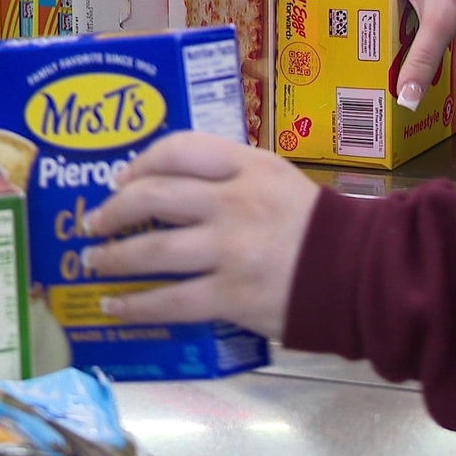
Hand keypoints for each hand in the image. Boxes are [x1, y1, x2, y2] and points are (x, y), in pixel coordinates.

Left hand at [82, 132, 320, 338]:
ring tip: (94, 262)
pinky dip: (136, 305)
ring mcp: (231, 249)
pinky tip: (116, 306)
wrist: (360, 272)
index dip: (142, 162)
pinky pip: (170, 300)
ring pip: (154, 250)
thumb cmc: (317, 226)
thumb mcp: (278, 179)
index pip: (180, 149)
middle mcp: (235, 201)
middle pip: (155, 196)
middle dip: (115, 210)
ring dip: (115, 257)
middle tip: (95, 222)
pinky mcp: (231, 295)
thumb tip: (171, 185)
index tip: (122, 178)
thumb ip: (231, 175)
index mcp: (248, 166)